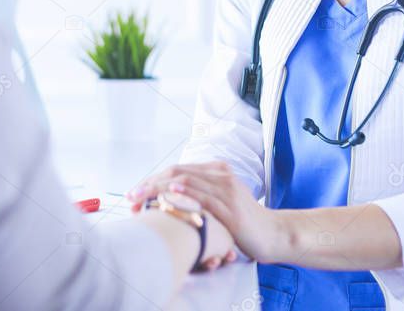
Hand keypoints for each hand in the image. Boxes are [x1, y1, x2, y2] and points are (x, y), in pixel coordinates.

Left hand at [128, 162, 280, 262]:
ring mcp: (226, 189)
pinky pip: (202, 198)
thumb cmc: (243, 221)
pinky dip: (183, 195)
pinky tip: (169, 196)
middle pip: (177, 172)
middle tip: (131, 197)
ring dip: (158, 190)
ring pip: (185, 182)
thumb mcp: (220, 201)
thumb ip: (200, 194)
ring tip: (140, 200)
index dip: (153, 180)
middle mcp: (221, 175)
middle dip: (150, 184)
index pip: (177, 169)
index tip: (134, 193)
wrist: (272, 234)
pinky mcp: (230, 207)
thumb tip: (169, 196)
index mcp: (217, 170)